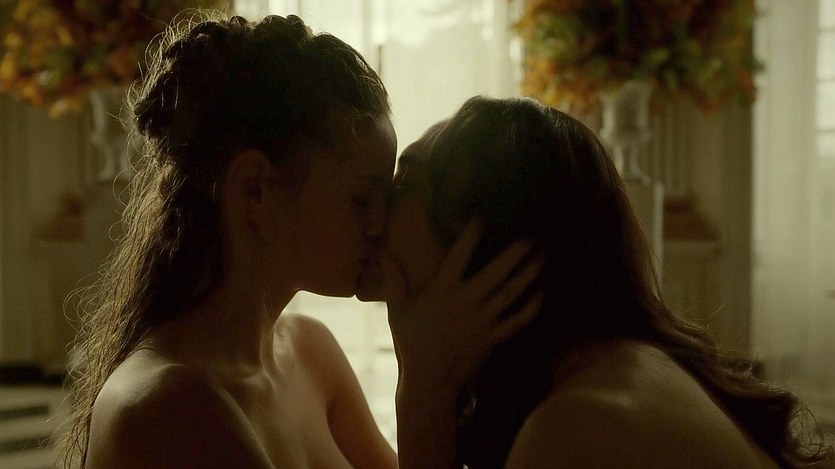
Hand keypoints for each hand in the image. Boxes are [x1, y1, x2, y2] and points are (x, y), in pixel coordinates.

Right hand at [383, 220, 544, 400]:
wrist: (429, 381)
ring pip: (512, 292)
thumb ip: (394, 281)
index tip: (482, 218)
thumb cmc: (412, 344)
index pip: (458, 256)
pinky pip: (517, 320)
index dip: (471, 235)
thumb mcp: (397, 311)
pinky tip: (542, 292)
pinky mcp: (494, 337)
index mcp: (442, 291)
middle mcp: (466, 301)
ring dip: (529, 273)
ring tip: (543, 256)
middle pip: (496, 272)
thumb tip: (385, 255)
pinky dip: (531, 307)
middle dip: (516, 253)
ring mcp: (483, 320)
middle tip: (532, 237)